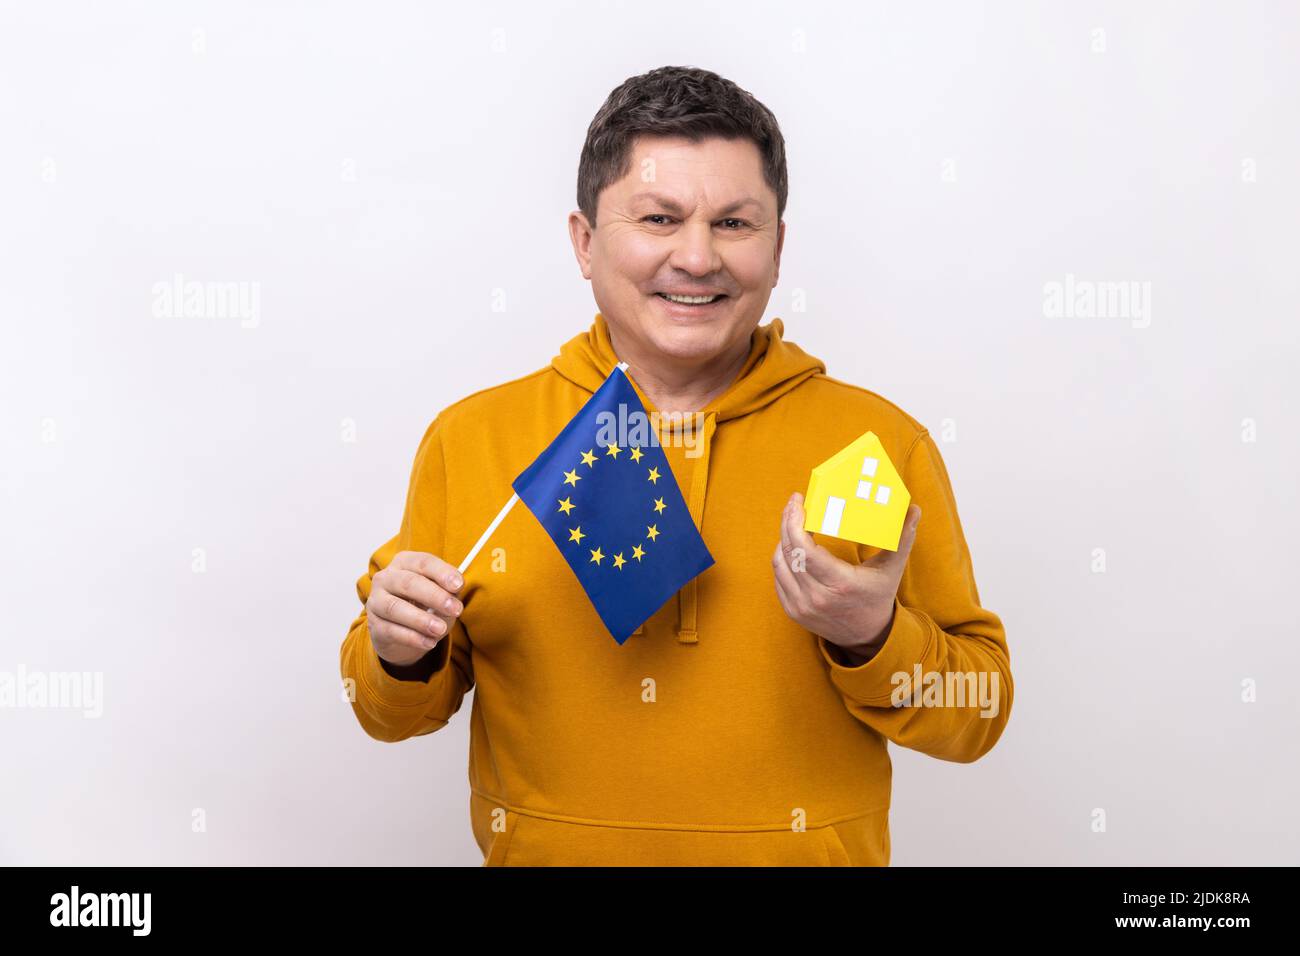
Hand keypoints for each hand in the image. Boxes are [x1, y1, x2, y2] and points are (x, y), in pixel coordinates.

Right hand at [366, 551, 463, 666]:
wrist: (401, 633)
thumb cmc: (424, 605)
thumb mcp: (441, 595)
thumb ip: (449, 591)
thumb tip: (456, 589)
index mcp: (405, 562)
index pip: (423, 562)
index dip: (441, 572)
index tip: (458, 585)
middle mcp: (386, 578)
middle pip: (408, 582)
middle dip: (434, 596)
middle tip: (455, 609)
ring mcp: (376, 601)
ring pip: (395, 608)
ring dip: (421, 619)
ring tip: (440, 629)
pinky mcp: (374, 625)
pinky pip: (391, 631)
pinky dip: (413, 638)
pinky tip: (429, 642)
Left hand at [772, 493, 920, 661]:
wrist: (867, 636)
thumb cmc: (878, 596)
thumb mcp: (892, 569)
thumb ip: (902, 538)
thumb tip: (915, 509)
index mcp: (840, 583)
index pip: (804, 548)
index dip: (796, 522)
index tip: (799, 501)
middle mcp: (817, 597)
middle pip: (789, 551)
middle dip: (788, 522)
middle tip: (794, 504)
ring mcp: (802, 606)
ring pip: (780, 563)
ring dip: (783, 538)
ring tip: (793, 521)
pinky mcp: (793, 611)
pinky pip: (779, 578)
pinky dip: (782, 558)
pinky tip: (791, 545)